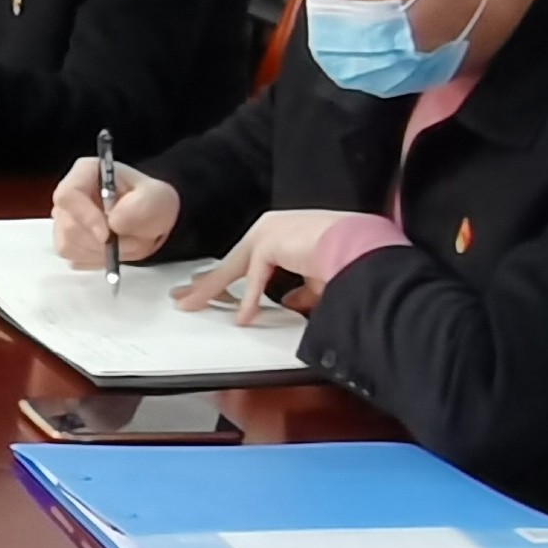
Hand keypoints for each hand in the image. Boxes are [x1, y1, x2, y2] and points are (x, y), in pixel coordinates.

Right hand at [51, 160, 179, 268]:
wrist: (149, 222)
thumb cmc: (151, 203)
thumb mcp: (157, 198)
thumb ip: (139, 207)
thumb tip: (113, 223)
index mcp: (85, 173)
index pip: (68, 195)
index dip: (85, 216)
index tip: (107, 235)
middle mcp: (68, 197)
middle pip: (68, 226)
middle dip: (102, 242)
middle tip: (131, 240)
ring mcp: (63, 220)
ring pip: (69, 246)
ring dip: (103, 252)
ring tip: (126, 242)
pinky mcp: (66, 243)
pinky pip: (74, 258)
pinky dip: (97, 260)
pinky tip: (113, 250)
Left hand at [174, 209, 369, 320]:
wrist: (363, 246)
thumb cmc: (349, 257)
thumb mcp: (318, 280)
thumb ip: (301, 292)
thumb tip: (288, 303)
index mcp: (283, 234)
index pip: (246, 259)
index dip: (226, 278)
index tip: (209, 290)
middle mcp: (271, 229)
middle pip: (231, 262)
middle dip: (207, 283)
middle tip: (184, 296)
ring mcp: (268, 232)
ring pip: (232, 268)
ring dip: (210, 289)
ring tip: (190, 305)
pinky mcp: (270, 242)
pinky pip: (255, 277)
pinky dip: (250, 299)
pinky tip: (244, 318)